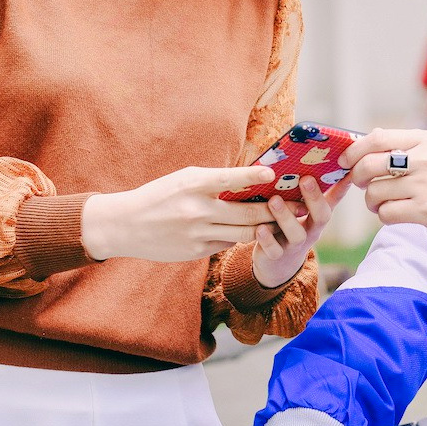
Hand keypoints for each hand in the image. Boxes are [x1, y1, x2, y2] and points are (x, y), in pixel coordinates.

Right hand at [80, 165, 282, 262]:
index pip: (228, 179)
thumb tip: (250, 181)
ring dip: (268, 228)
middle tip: (300, 205)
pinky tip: (260, 233)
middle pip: (246, 214)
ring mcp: (197, 234)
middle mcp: (196, 211)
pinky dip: (242, 237)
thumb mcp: (184, 179)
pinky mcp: (196, 252)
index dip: (252, 176)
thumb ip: (214, 181)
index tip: (274, 173)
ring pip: (242, 234)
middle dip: (276, 210)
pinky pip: (227, 244)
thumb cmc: (159, 195)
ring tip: (288, 221)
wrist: (126, 226)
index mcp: (192, 185)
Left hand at [253, 174, 353, 287]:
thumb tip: (331, 167)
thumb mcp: (307, 213)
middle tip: (305, 179)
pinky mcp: (276, 257)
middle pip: (321, 217)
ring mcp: (294, 245)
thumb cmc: (292, 228)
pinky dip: (267, 239)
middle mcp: (310, 231)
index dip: (341, 188)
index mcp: (318, 217)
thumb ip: (317, 194)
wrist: (278, 265)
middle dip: (314, 198)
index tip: (345, 170)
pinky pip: (274, 250)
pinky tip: (260, 227)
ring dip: (285, 217)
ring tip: (274, 200)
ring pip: (296, 234)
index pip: (333, 200)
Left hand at [342, 128, 426, 242]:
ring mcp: (425, 185)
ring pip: (375, 192)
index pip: (378, 138)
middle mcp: (424, 160)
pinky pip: (387, 213)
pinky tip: (393, 213)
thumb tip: (371, 137)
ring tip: (380, 202)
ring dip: (371, 201)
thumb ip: (410, 143)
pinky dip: (384, 215)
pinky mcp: (426, 211)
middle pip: (369, 165)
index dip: (355, 149)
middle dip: (356, 176)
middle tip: (359, 183)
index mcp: (426, 140)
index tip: (346, 159)